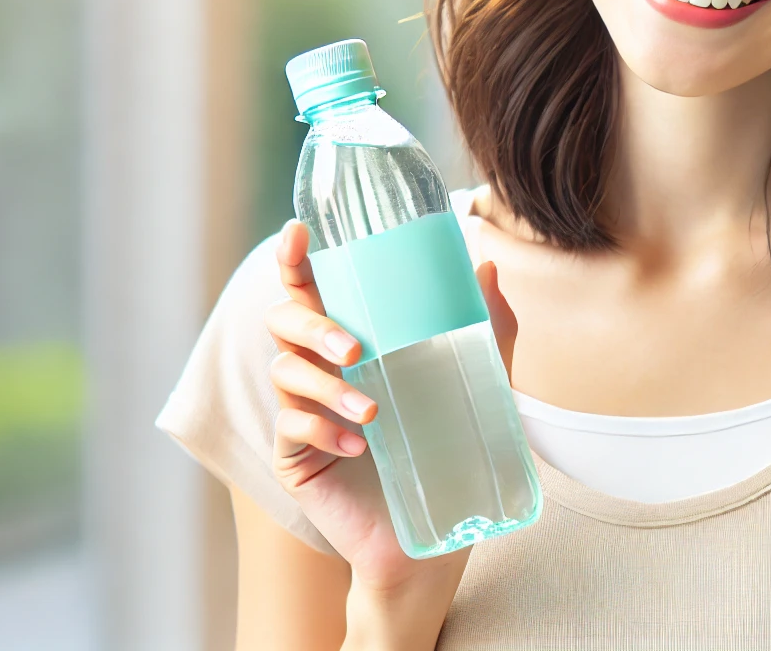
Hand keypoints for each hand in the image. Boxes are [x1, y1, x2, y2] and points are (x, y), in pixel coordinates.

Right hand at [263, 221, 519, 610]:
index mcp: (353, 343)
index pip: (313, 291)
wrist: (431, 538)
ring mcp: (301, 414)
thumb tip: (485, 266)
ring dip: (327, 386)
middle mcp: (320, 371)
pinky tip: (359, 447)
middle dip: (313, 325)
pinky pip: (291, 430)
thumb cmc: (449, 452)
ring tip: (372, 412)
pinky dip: (324, 431)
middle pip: (284, 322)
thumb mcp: (479, 387)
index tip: (299, 232)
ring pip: (285, 373)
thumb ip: (486, 331)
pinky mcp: (295, 459)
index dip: (295, 260)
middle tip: (356, 348)